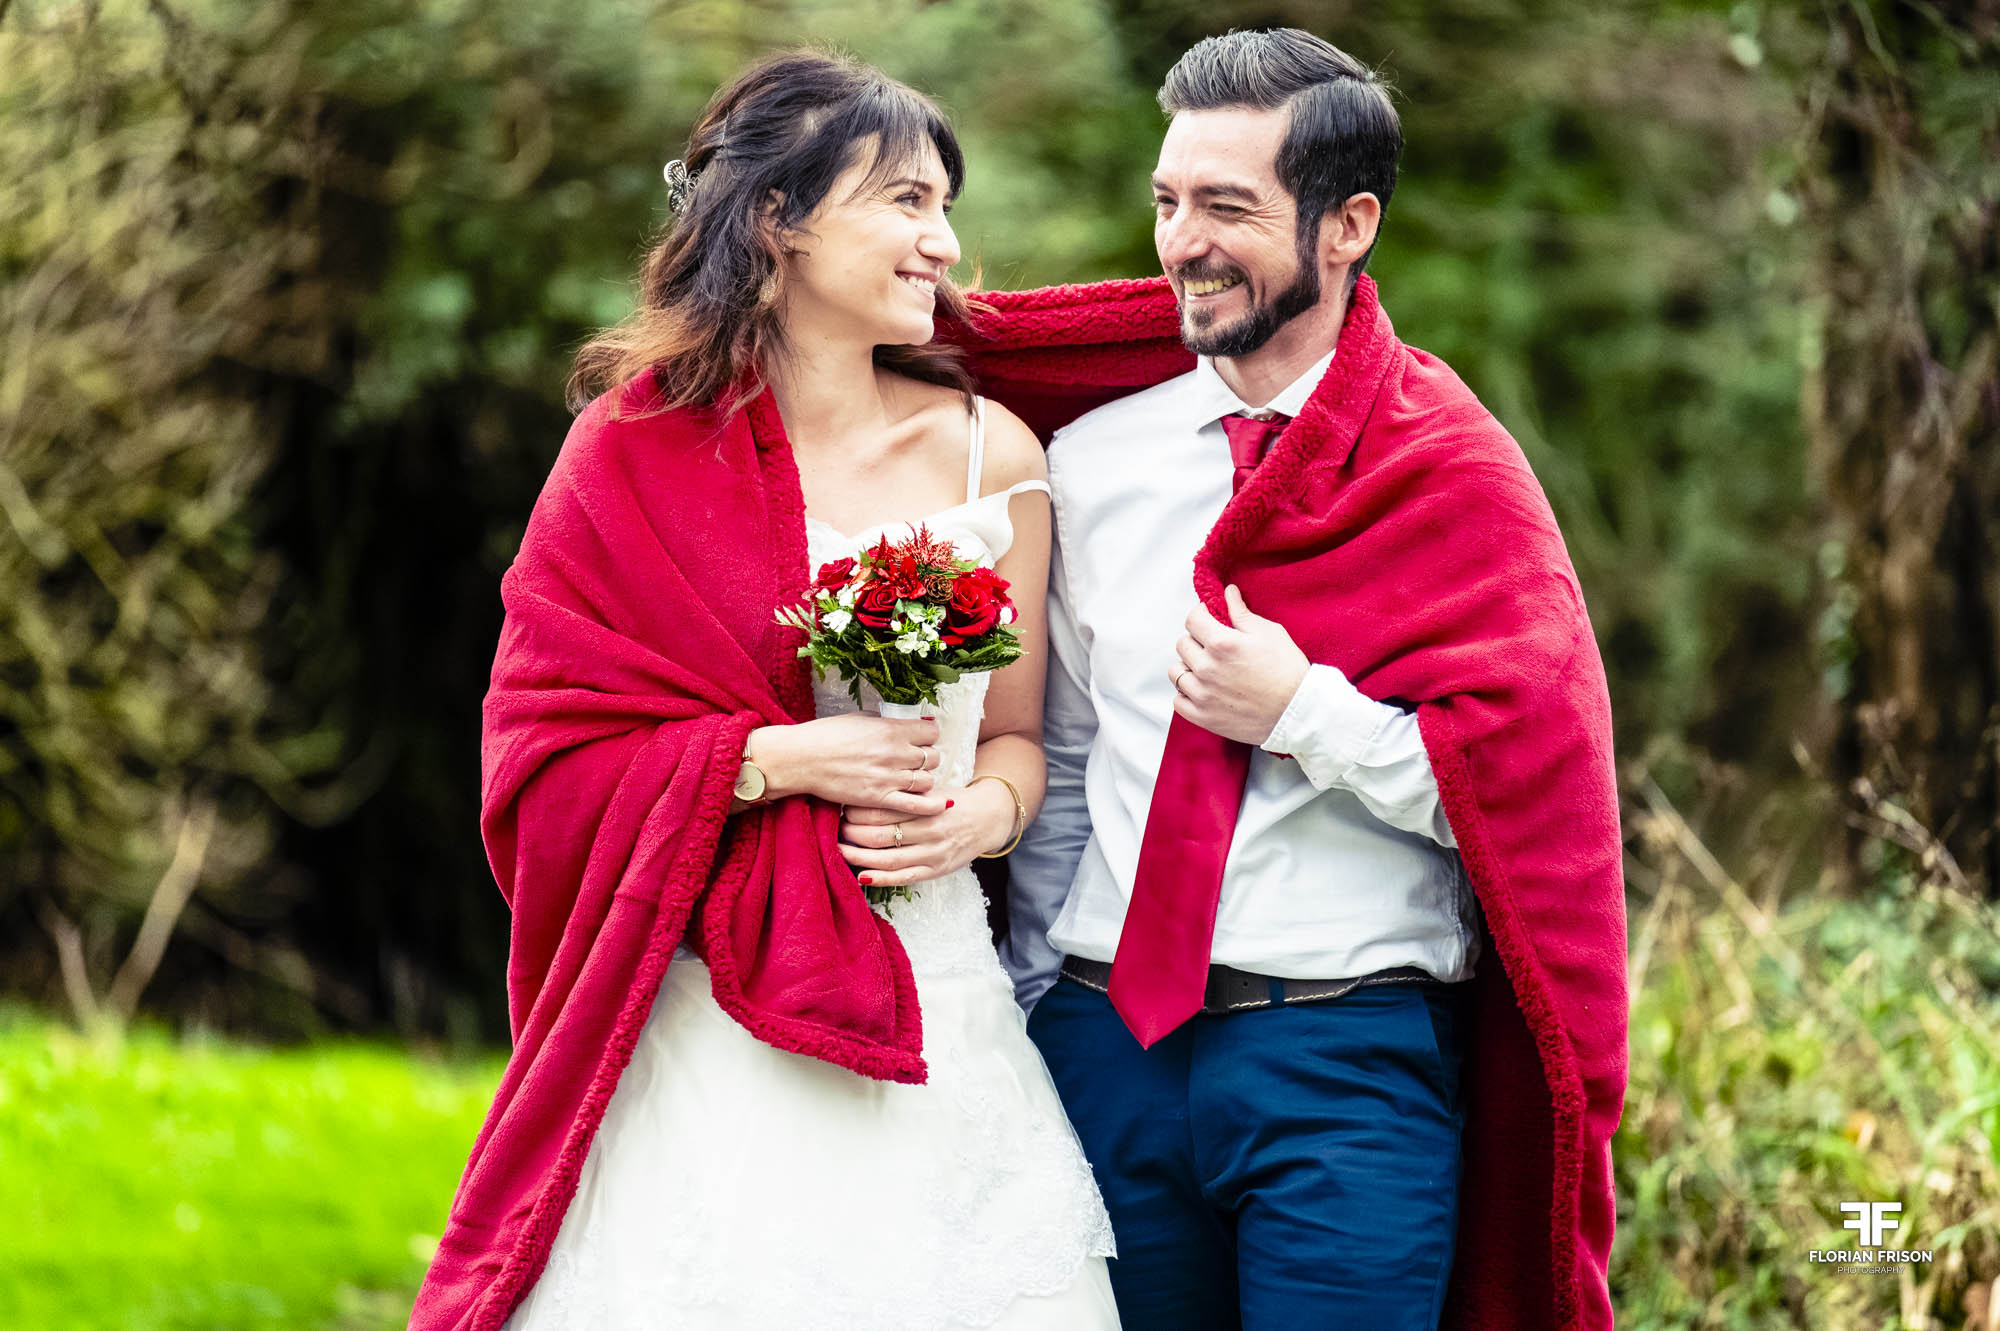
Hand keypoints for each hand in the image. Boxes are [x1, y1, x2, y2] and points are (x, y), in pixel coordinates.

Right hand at [749, 713, 947, 818]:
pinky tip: (940, 803)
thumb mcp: (859, 719)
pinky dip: (932, 805)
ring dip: (924, 778)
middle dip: (928, 757)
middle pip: (933, 757)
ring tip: (912, 778)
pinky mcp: (880, 799)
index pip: (932, 732)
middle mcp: (895, 753)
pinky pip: (917, 805)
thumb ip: (885, 723)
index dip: (928, 735)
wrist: (801, 759)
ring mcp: (889, 778)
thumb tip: (904, 725)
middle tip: (916, 759)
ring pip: (928, 780)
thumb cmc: (825, 736)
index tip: (922, 738)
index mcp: (891, 729)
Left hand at [835, 778, 1015, 889]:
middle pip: (880, 835)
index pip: (882, 809)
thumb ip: (904, 791)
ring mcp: (932, 853)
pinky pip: (903, 878)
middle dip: (852, 834)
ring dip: (859, 857)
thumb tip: (865, 789)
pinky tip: (861, 875)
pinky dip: (880, 878)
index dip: (857, 811)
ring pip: (887, 859)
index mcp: (925, 805)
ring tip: (839, 851)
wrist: (987, 818)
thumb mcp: (931, 788)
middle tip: (835, 829)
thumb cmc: (951, 801)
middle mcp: (929, 829)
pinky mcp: (936, 870)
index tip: (842, 807)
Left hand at [1170, 585, 1309, 745]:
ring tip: (1207, 669)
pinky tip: (1204, 690)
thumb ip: (1241, 612)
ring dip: (1188, 667)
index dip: (1200, 614)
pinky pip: (1178, 701)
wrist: (1298, 711)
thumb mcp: (1269, 632)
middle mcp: (1207, 668)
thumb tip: (1227, 592)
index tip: (1208, 617)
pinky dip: (1187, 694)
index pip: (1192, 619)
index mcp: (1222, 643)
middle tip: (1213, 645)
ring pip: (1176, 672)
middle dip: (1196, 639)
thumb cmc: (1287, 670)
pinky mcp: (1203, 717)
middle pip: (1182, 644)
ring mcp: (1202, 694)